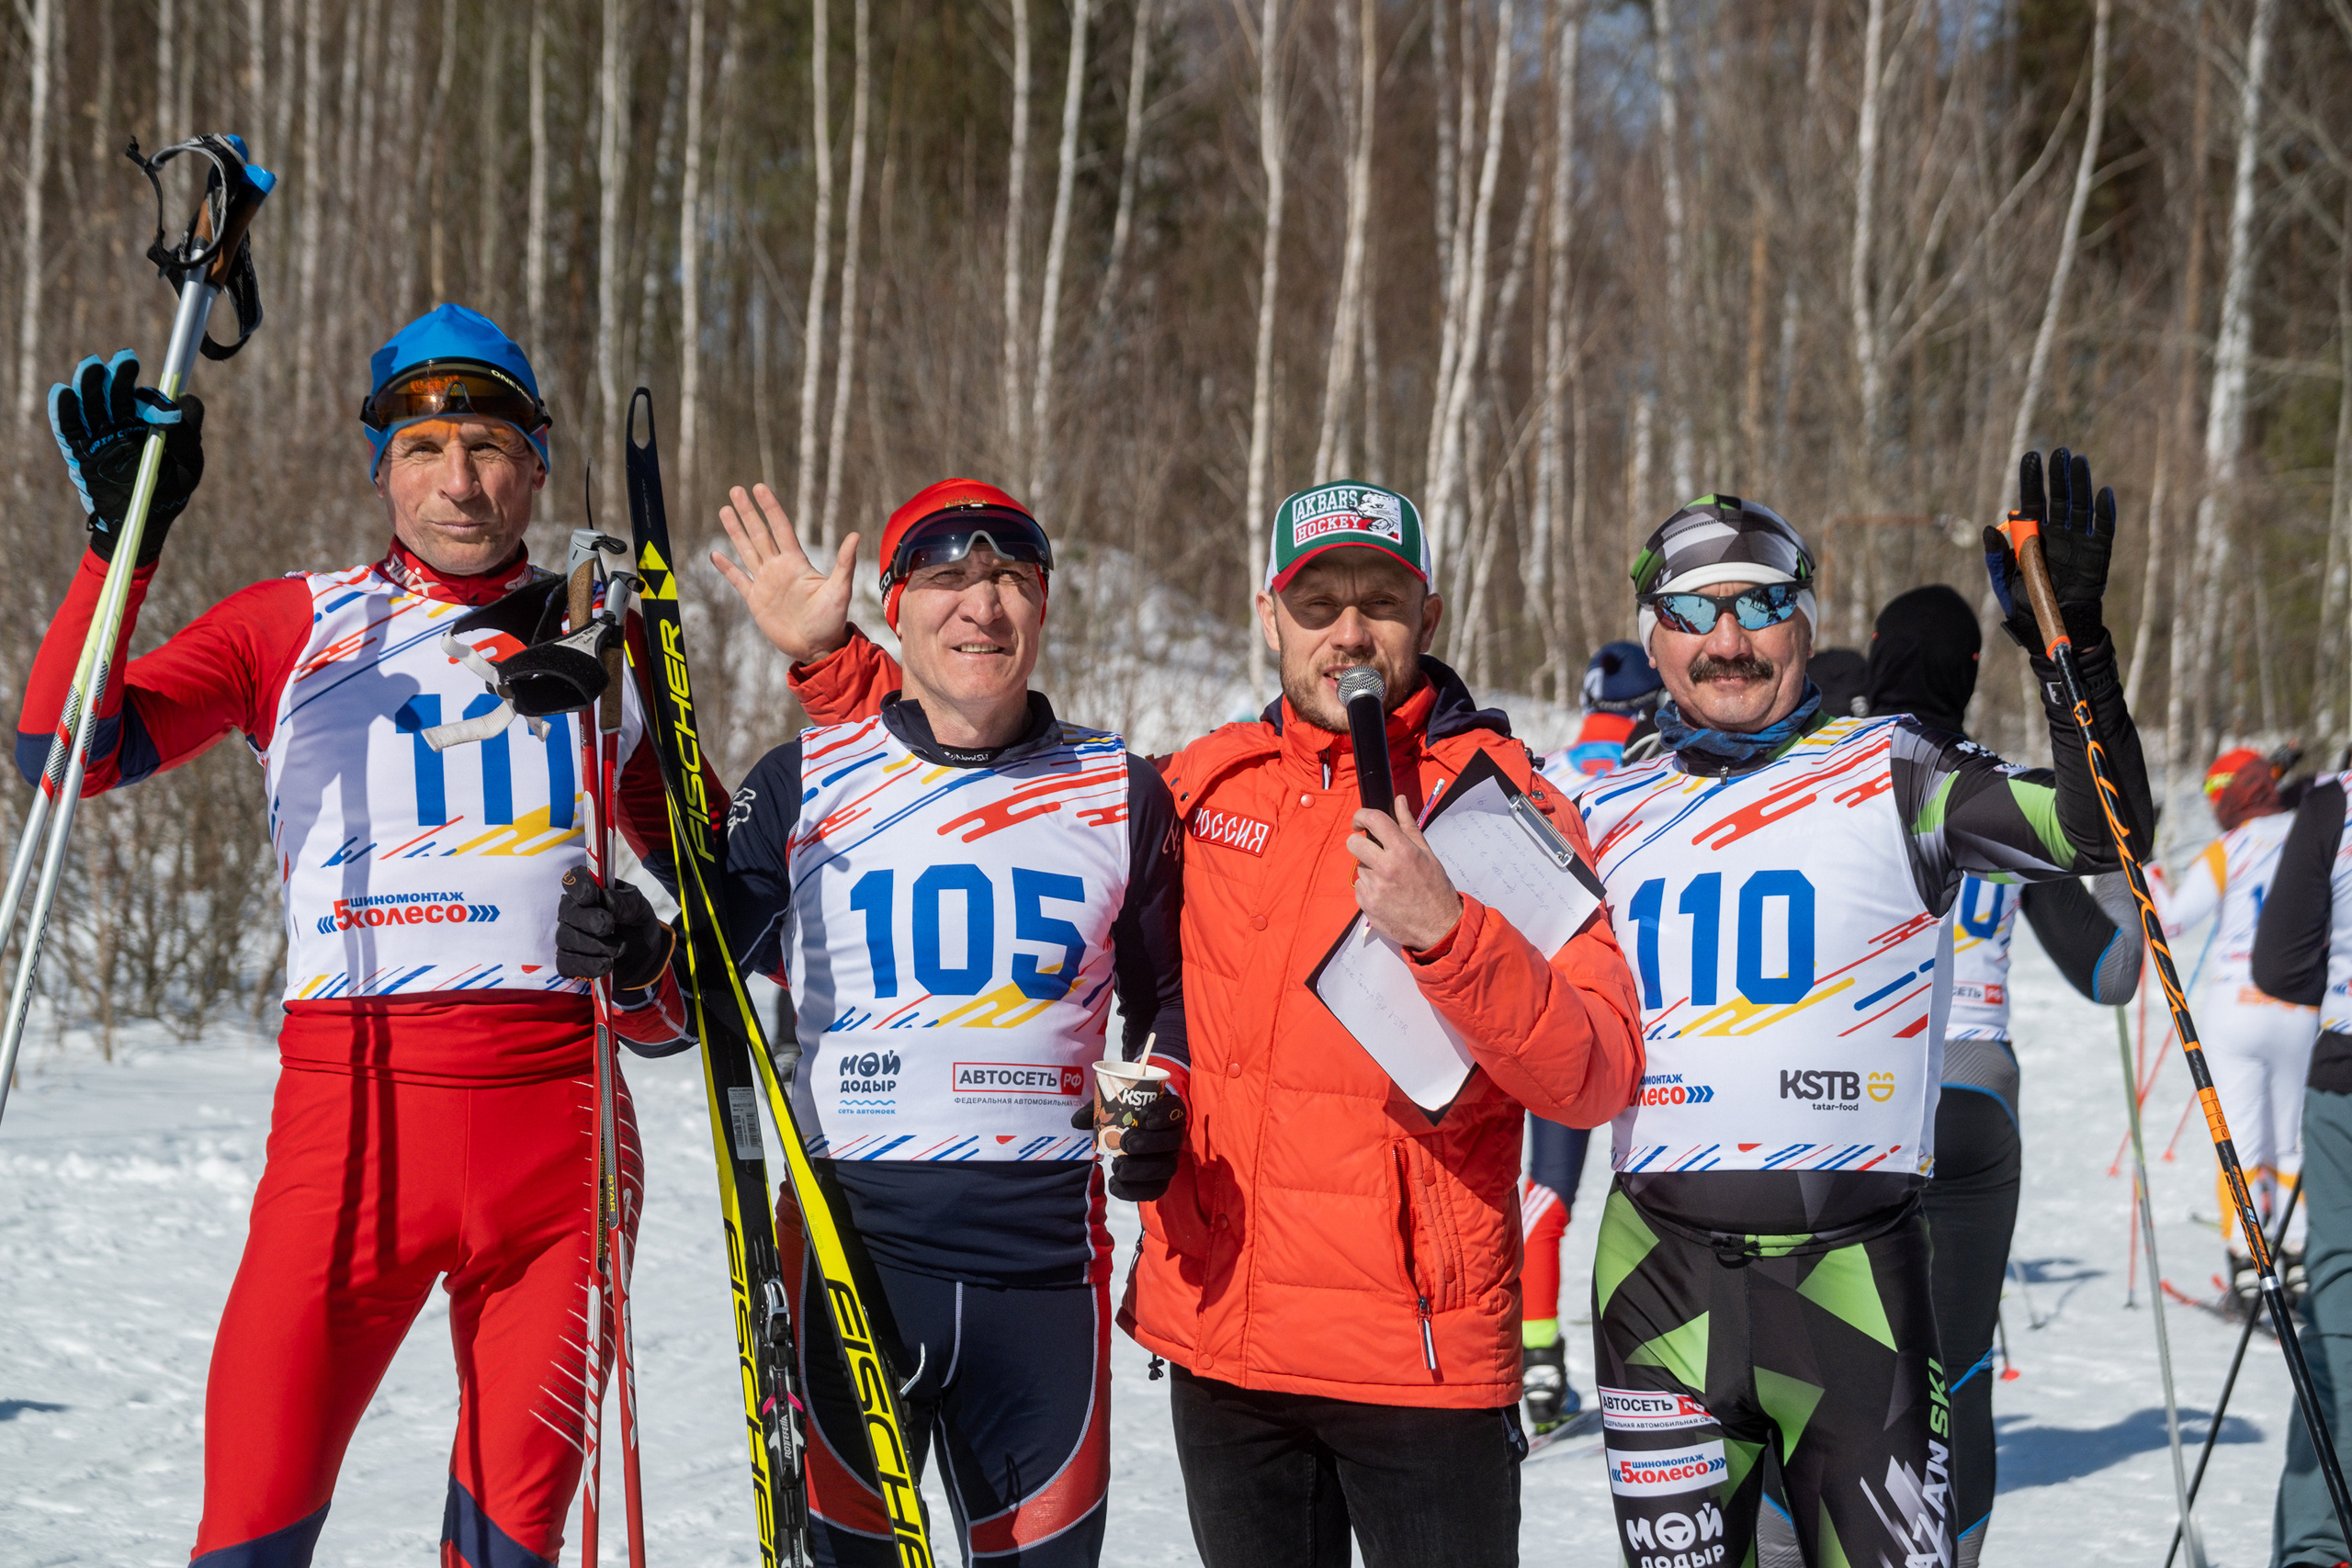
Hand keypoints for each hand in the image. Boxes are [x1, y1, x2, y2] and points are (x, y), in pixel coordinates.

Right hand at [48, 350, 204, 565]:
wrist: (143, 523)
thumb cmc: (171, 493)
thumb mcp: (190, 466)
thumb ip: (190, 436)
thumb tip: (186, 402)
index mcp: (149, 425)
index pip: (145, 400)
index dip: (148, 393)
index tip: (153, 393)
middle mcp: (123, 426)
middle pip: (116, 395)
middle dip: (119, 377)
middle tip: (124, 360)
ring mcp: (101, 438)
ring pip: (92, 406)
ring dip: (90, 385)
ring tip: (92, 367)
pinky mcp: (82, 453)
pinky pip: (69, 430)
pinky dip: (64, 411)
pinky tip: (64, 393)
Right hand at [557, 869, 672, 989]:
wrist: (644, 955)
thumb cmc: (636, 922)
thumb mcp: (640, 907)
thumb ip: (627, 901)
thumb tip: (608, 900)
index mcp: (589, 890)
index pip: (573, 879)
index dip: (577, 885)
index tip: (590, 895)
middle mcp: (573, 911)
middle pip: (567, 912)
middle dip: (588, 920)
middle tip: (609, 926)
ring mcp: (568, 936)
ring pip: (565, 938)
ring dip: (595, 945)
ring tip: (619, 949)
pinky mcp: (569, 961)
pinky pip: (566, 963)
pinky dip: (588, 966)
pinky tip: (606, 965)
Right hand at [711, 483, 857, 662]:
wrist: (818, 646)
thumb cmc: (833, 619)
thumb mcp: (840, 589)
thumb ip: (844, 563)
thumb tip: (855, 535)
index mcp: (796, 562)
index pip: (780, 527)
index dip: (770, 507)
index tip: (759, 487)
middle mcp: (778, 568)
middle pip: (759, 533)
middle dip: (748, 512)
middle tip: (735, 490)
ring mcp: (765, 583)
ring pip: (746, 551)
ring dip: (735, 531)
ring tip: (724, 510)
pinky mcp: (756, 600)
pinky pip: (738, 580)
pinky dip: (726, 568)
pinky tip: (715, 554)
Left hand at [1069, 1083, 1187, 1201]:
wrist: (1131, 1136)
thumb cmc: (1123, 1116)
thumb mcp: (1111, 1107)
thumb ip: (1096, 1111)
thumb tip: (1076, 1121)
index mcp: (1167, 1111)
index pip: (1175, 1110)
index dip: (1163, 1114)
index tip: (1143, 1117)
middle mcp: (1174, 1135)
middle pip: (1173, 1141)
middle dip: (1149, 1143)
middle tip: (1125, 1143)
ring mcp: (1170, 1159)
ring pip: (1168, 1168)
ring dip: (1141, 1169)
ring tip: (1117, 1166)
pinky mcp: (1161, 1179)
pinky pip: (1156, 1190)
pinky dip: (1134, 1191)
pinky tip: (1114, 1184)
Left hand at [1346, 796, 1463, 951]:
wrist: (1438, 926)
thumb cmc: (1435, 887)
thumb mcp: (1426, 853)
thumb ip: (1408, 825)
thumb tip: (1399, 800)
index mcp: (1403, 851)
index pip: (1373, 820)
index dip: (1361, 815)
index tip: (1360, 821)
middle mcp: (1386, 868)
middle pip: (1353, 843)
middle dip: (1360, 843)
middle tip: (1373, 852)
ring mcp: (1374, 888)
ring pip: (1360, 868)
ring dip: (1370, 871)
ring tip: (1391, 882)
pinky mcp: (1367, 904)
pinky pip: (1360, 888)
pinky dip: (1370, 889)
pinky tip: (1387, 895)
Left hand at [1983, 447, 2113, 650]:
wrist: (2052, 629)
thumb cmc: (2025, 605)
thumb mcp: (2003, 581)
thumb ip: (1996, 556)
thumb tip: (1988, 528)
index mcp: (2032, 536)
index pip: (2033, 502)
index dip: (2032, 480)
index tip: (2031, 457)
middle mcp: (2056, 534)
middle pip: (2058, 499)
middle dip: (2058, 476)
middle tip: (2059, 453)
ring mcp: (2078, 543)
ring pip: (2080, 508)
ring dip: (2080, 485)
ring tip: (2078, 462)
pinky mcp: (2096, 555)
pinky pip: (2103, 531)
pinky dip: (2105, 513)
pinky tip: (2103, 493)